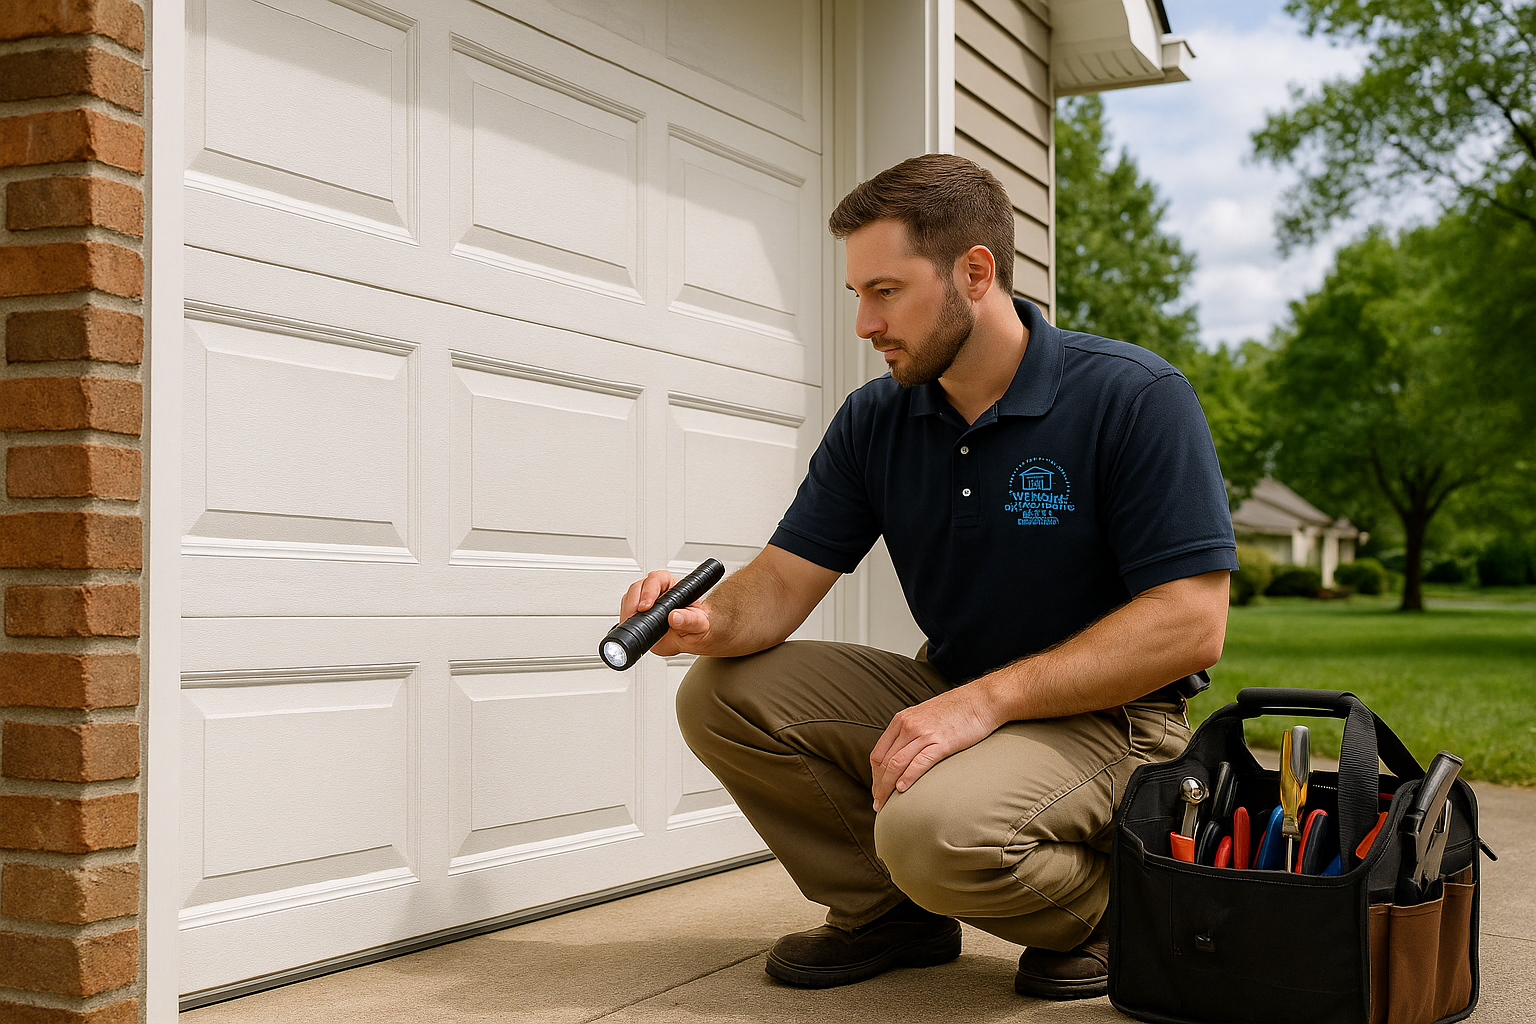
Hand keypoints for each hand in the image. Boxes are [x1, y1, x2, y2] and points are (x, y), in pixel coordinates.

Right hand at [619, 570, 712, 657]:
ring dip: (628, 610)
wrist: (689, 640)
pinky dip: (625, 618)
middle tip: (635, 617)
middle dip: (634, 602)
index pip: (657, 580)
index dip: (649, 591)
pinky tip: (630, 626)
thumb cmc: (696, 628)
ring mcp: (645, 601)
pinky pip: (626, 610)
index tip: (646, 607)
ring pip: (630, 597)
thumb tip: (675, 617)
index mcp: (673, 587)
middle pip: (638, 587)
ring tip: (632, 623)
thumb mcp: (699, 625)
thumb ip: (690, 620)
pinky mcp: (637, 613)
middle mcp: (658, 591)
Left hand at [870, 684, 1001, 811]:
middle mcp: (908, 725)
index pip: (878, 753)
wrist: (982, 700)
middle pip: (884, 762)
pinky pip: (918, 763)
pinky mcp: (942, 742)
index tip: (876, 790)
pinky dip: (907, 778)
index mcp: (901, 720)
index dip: (874, 776)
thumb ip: (911, 732)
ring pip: (897, 764)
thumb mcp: (924, 716)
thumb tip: (903, 753)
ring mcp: (924, 733)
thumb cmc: (957, 710)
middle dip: (878, 786)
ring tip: (885, 804)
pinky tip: (902, 790)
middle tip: (878, 804)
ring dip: (887, 787)